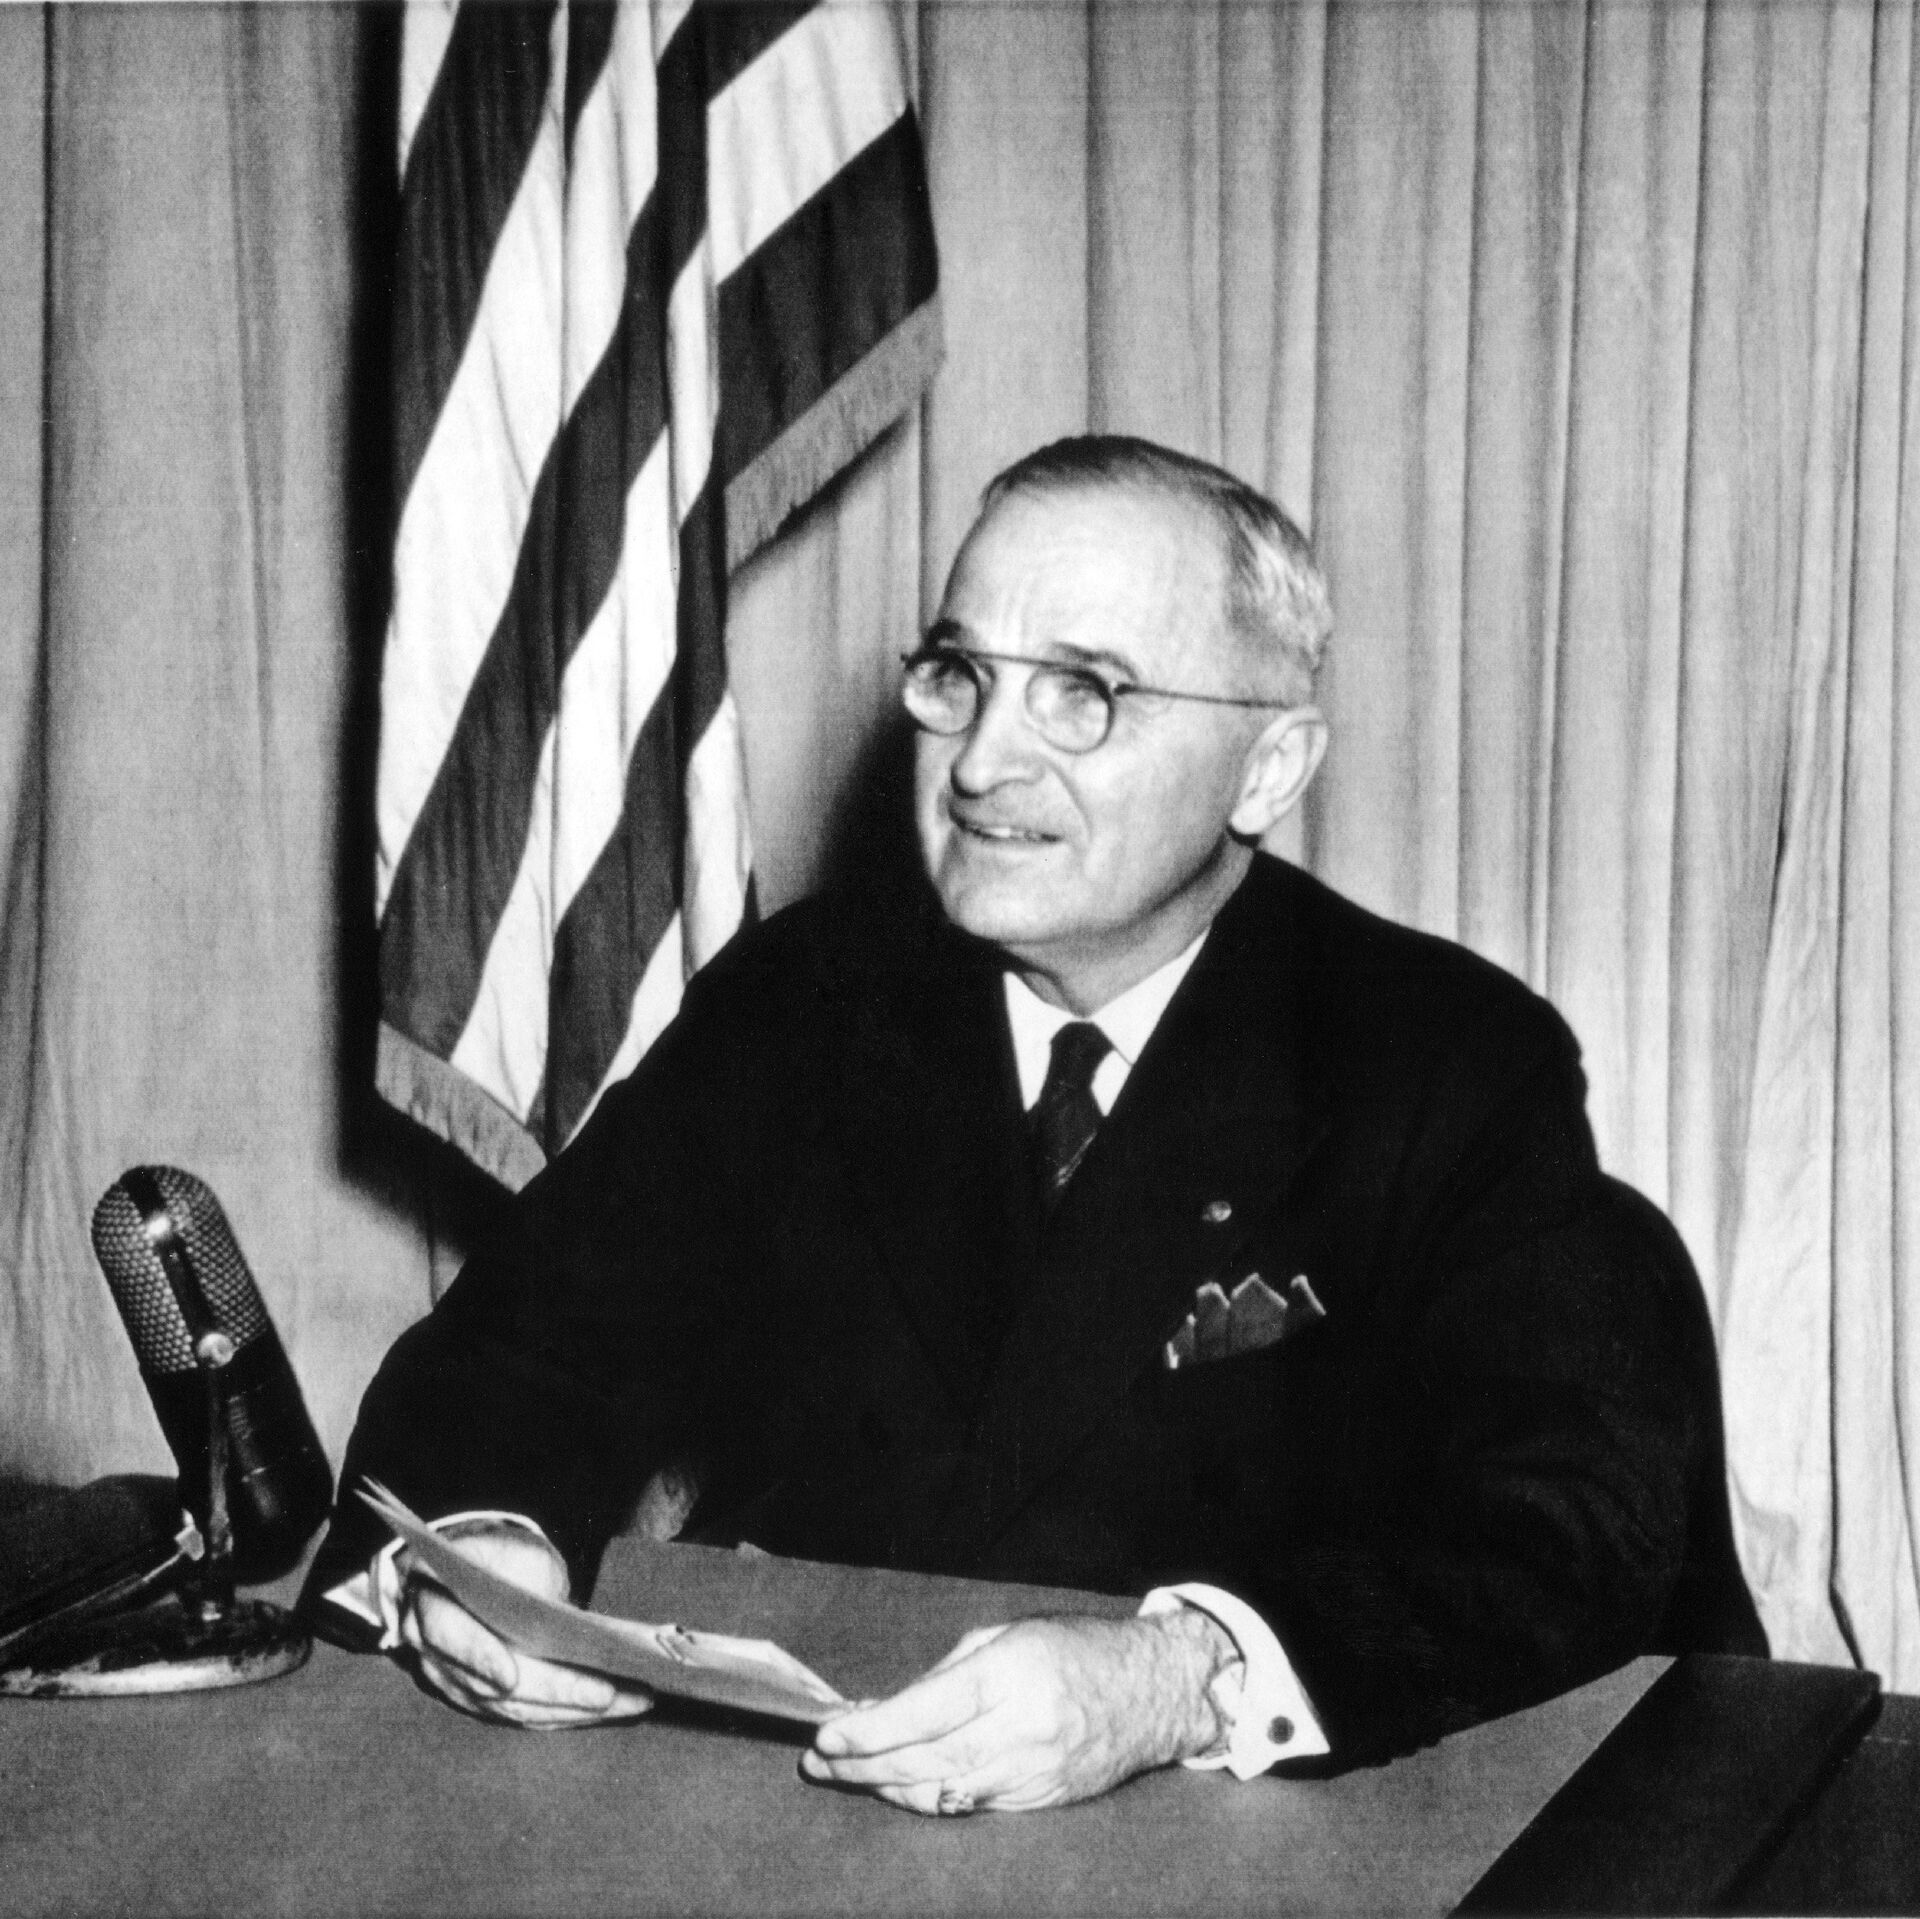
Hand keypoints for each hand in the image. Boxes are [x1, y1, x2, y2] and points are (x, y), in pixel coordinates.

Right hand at [397, 1521, 653, 1729]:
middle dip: (555, 1692)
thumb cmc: (495, 1555)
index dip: (477, 1658)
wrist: (469, 1571)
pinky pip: (528, 1714)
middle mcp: (436, 1654)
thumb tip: (568, 1623)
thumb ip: (525, 1578)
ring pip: (516, 1708)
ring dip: (574, 1710)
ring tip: (632, 1701)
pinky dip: (569, 1714)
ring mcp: (457, 1684)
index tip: (508, 1677)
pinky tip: (613, 1707)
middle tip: (607, 1694)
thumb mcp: (506, 1547)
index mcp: (432, 1601)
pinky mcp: (485, 1702)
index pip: (448, 1635)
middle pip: (494, 1686)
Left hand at [800, 1610, 1228, 1813]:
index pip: (925, 1711)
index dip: (870, 1730)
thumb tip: (887, 1707)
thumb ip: (947, 1672)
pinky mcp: (1039, 1801)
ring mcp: (1031, 1773)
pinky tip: (898, 1787)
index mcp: (1010, 1675)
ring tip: (845, 1775)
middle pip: (924, 1759)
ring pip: (940, 1791)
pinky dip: (927, 1797)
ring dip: (886, 1786)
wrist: (1150, 1692)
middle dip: (863, 1764)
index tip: (827, 1736)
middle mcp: (1020, 1729)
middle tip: (820, 1763)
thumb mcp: (1007, 1635)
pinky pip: (969, 1806)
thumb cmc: (1073, 1649)